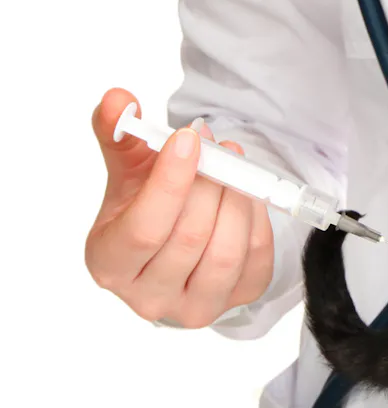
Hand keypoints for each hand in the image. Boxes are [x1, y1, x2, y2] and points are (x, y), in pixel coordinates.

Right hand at [85, 88, 274, 327]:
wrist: (176, 242)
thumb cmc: (147, 206)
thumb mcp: (129, 170)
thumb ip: (119, 133)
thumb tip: (119, 100)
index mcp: (110, 264)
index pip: (144, 230)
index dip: (171, 182)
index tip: (189, 139)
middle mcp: (149, 297)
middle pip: (190, 238)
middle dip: (210, 185)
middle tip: (218, 148)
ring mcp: (196, 306)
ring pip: (226, 254)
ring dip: (236, 201)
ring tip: (234, 165)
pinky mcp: (239, 299)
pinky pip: (257, 259)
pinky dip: (256, 219)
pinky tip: (246, 193)